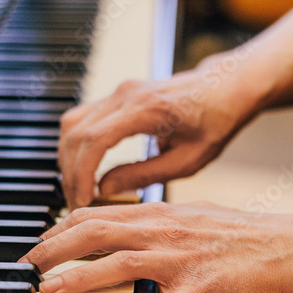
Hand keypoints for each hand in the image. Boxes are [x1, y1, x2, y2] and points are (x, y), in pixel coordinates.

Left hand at [25, 202, 292, 292]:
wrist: (292, 248)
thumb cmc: (243, 240)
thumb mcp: (191, 221)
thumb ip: (152, 229)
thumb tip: (117, 238)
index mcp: (160, 215)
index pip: (95, 216)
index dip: (58, 232)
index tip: (36, 250)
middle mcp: (165, 232)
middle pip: (96, 235)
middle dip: (53, 252)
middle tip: (26, 270)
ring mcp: (184, 261)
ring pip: (121, 264)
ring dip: (80, 279)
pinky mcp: (206, 290)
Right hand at [58, 51, 265, 209]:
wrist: (224, 87)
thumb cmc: (214, 122)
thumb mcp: (187, 160)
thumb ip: (144, 175)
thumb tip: (105, 189)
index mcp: (147, 109)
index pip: (95, 140)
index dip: (81, 174)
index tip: (82, 200)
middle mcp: (126, 94)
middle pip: (76, 133)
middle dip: (71, 173)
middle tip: (77, 204)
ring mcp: (118, 92)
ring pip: (72, 125)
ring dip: (68, 159)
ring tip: (79, 190)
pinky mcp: (116, 96)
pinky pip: (81, 119)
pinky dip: (76, 146)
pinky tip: (85, 170)